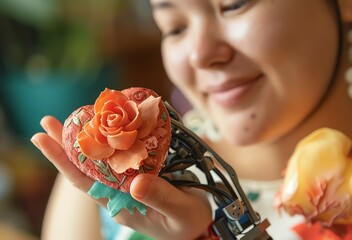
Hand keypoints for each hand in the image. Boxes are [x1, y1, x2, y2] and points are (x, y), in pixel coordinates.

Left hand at [31, 116, 212, 239]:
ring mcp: (129, 183)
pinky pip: (120, 156)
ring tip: (67, 119)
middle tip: (47, 122)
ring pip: (102, 160)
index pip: (85, 182)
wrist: (201, 224)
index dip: (63, 160)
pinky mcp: (142, 173)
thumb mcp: (179, 212)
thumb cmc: (190, 222)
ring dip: (84, 139)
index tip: (42, 140)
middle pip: (86, 168)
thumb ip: (160, 198)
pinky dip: (110, 139)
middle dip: (65, 145)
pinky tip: (106, 125)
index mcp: (122, 204)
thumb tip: (136, 182)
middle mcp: (120, 193)